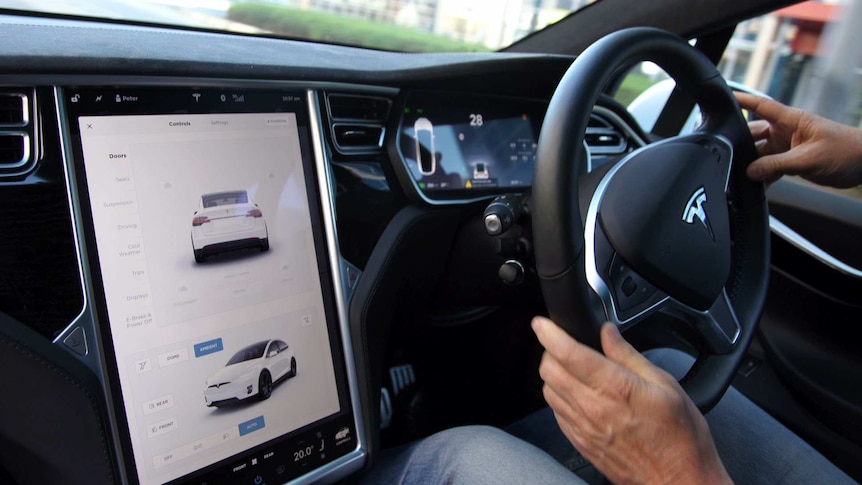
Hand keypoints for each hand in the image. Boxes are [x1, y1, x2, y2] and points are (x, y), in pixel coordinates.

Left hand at [532, 317, 730, 484]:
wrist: (678, 481)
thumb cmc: (679, 437)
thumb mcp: (665, 384)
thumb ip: (629, 355)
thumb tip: (609, 332)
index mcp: (613, 387)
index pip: (567, 353)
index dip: (548, 332)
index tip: (542, 322)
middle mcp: (592, 407)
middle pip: (548, 370)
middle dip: (549, 350)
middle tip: (562, 344)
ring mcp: (583, 428)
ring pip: (548, 391)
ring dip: (553, 374)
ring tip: (571, 368)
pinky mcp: (580, 443)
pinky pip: (556, 413)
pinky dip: (559, 397)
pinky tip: (576, 394)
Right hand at [734, 92, 861, 187]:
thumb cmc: (847, 151)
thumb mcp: (808, 159)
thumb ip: (776, 165)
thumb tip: (750, 171)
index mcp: (792, 120)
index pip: (761, 106)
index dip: (742, 101)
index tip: (723, 98)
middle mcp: (787, 131)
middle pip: (754, 133)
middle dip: (740, 144)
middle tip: (727, 156)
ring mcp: (788, 146)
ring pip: (760, 153)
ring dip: (752, 164)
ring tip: (740, 175)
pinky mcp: (792, 161)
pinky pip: (770, 167)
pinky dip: (763, 175)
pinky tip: (755, 185)